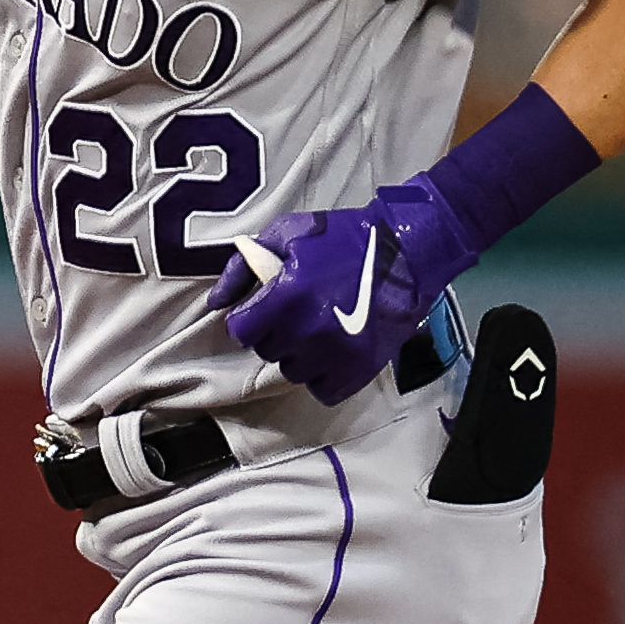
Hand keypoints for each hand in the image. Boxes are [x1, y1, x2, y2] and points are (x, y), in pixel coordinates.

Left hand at [203, 181, 471, 401]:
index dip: (250, 318)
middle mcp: (309, 330)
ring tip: (319, 328)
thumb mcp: (287, 234)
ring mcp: (337, 354)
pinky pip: (323, 390)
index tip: (265, 309)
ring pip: (293, 372)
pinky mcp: (360, 369)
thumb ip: (243, 267)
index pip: (242, 331)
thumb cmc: (344, 237)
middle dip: (275, 332)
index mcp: (288, 296)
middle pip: (267, 351)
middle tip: (297, 312)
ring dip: (299, 354)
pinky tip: (333, 350)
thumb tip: (216, 302)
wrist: (408, 251)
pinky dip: (324, 375)